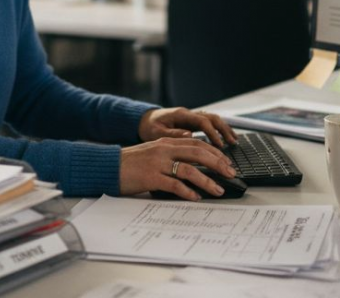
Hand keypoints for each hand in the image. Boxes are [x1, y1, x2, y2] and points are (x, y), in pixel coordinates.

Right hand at [118, 138, 236, 199]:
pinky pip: (174, 185)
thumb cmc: (130, 163)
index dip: (215, 152)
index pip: (197, 144)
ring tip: (218, 189)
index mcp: (166, 142)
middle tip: (231, 173)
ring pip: (190, 170)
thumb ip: (171, 155)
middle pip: (198, 153)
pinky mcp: (151, 178)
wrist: (108, 166)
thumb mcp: (153, 152)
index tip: (227, 162)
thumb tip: (194, 166)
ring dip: (207, 181)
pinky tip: (196, 197)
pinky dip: (188, 191)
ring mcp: (157, 163)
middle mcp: (164, 150)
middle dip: (218, 164)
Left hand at [138, 107, 238, 147]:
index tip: (219, 145)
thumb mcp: (156, 132)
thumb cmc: (149, 127)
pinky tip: (226, 139)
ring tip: (234, 141)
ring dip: (224, 129)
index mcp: (181, 115)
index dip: (212, 133)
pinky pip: (210, 124)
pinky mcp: (192, 122)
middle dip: (223, 130)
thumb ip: (172, 134)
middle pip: (212, 118)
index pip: (202, 121)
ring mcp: (191, 117)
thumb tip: (190, 134)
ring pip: (213, 119)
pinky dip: (219, 130)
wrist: (144, 120)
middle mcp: (189, 114)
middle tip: (231, 144)